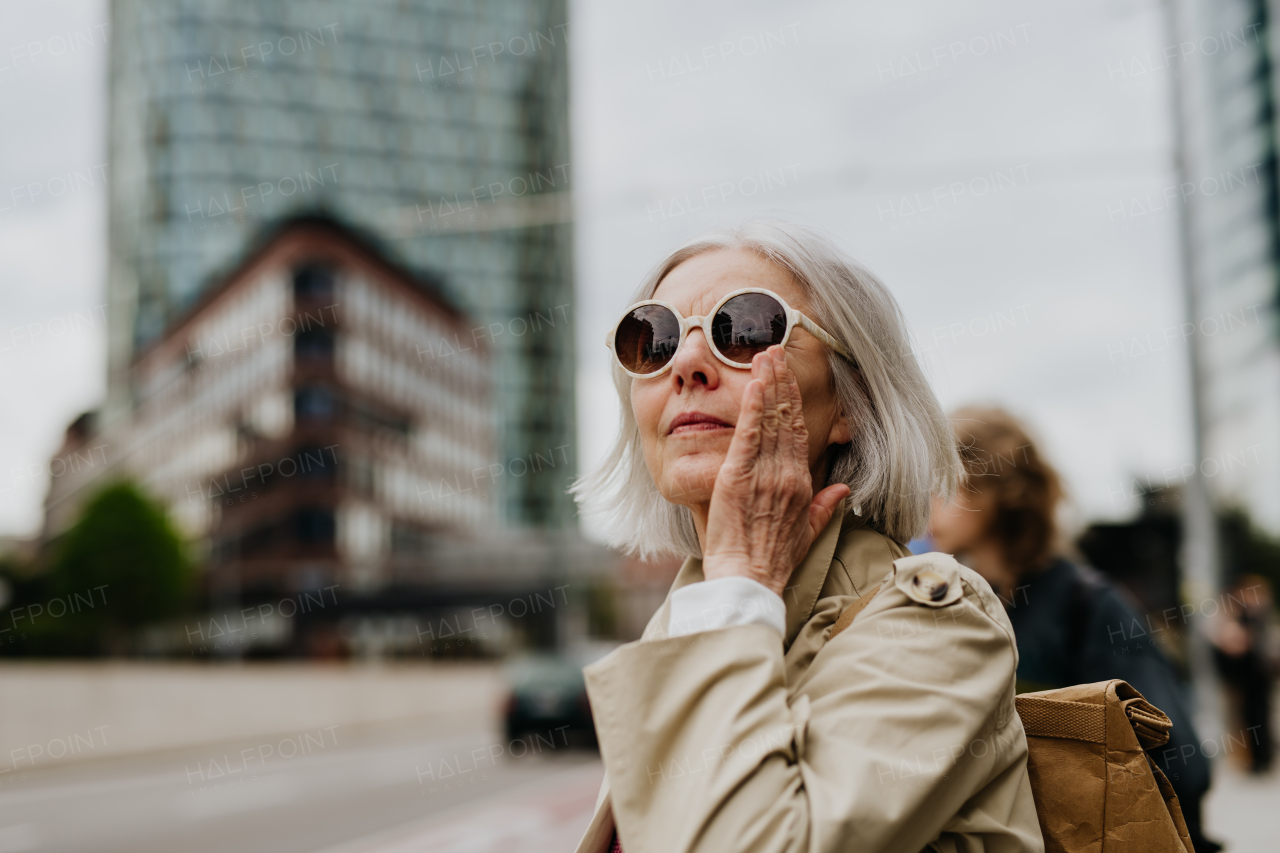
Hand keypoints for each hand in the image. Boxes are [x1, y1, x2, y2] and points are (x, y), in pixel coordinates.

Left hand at [701, 346, 850, 597]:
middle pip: (787, 419)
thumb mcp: (806, 533)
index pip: (800, 433)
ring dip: (768, 385)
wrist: (748, 579)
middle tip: (775, 351)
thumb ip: (825, 507)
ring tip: (765, 356)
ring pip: (770, 421)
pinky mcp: (739, 476)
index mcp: (801, 484)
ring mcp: (765, 474)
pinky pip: (749, 435)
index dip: (794, 403)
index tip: (789, 378)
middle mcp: (787, 474)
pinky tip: (756, 385)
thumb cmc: (772, 560)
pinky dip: (754, 408)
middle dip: (782, 382)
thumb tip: (843, 490)